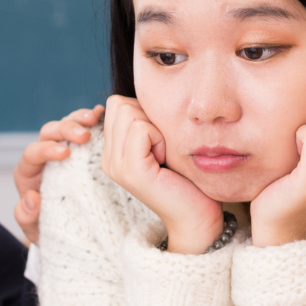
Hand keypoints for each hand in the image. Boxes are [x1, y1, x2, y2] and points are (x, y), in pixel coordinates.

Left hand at [13, 104, 103, 242]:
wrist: (67, 228)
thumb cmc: (48, 227)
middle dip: (65, 129)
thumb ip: (27, 217)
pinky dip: (92, 118)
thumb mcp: (37, 230)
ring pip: (65, 123)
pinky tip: (103, 114)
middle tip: (84, 135)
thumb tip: (31, 197)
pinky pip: (83, 126)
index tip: (64, 153)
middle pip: (48, 132)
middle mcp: (42, 156)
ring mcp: (61, 146)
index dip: (46, 150)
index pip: (32, 154)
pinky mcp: (78, 146)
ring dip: (79, 118)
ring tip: (95, 117)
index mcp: (28, 173)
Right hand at [102, 95, 223, 253]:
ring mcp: (116, 166)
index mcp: (113, 151)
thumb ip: (148, 120)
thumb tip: (149, 90)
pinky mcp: (131, 171)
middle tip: (163, 148)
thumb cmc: (188, 178)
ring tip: (164, 155)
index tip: (160, 142)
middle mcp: (108, 159)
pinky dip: (159, 138)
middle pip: (120, 104)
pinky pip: (140, 129)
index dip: (144, 112)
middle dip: (148, 117)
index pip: (116, 103)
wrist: (197, 216)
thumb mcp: (163, 142)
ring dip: (155, 127)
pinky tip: (166, 160)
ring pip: (129, 113)